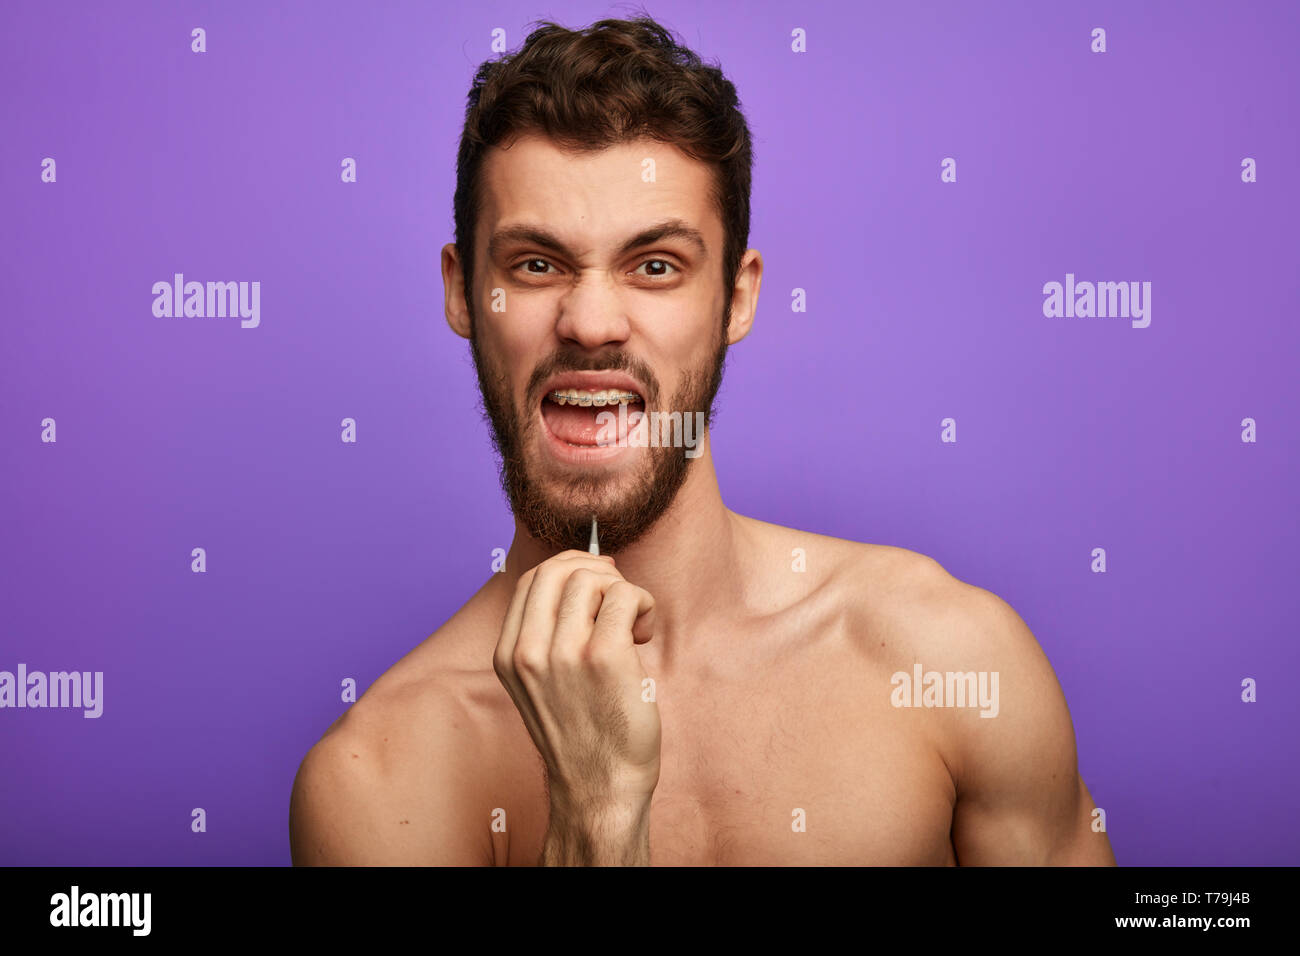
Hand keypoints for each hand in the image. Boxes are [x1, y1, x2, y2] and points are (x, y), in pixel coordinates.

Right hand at [493, 550, 658, 858]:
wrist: (600, 788)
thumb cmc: (583, 734)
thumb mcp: (542, 682)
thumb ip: (549, 633)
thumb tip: (587, 573)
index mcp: (509, 654)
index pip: (533, 580)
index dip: (570, 567)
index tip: (599, 581)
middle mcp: (528, 651)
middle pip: (558, 569)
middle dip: (596, 570)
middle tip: (621, 598)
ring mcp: (564, 653)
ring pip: (593, 578)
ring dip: (623, 591)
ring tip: (632, 626)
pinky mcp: (604, 657)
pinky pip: (626, 596)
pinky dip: (642, 604)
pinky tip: (643, 634)